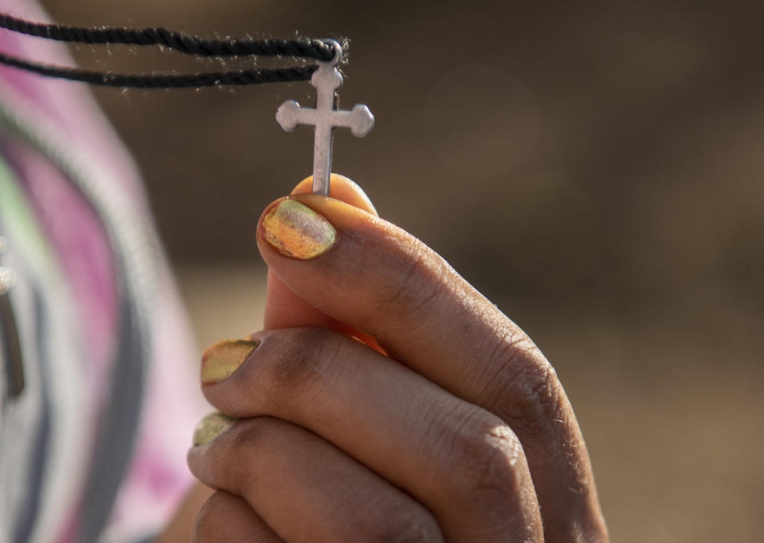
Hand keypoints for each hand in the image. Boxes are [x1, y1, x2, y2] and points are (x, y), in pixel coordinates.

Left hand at [187, 175, 607, 541]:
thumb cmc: (329, 513)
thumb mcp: (350, 426)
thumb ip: (348, 332)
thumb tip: (330, 194)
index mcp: (550, 503)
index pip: (519, 379)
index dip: (407, 286)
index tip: (292, 219)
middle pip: (471, 452)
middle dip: (322, 376)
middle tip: (223, 361)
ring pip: (376, 525)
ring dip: (262, 455)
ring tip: (212, 442)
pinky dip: (230, 526)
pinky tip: (222, 517)